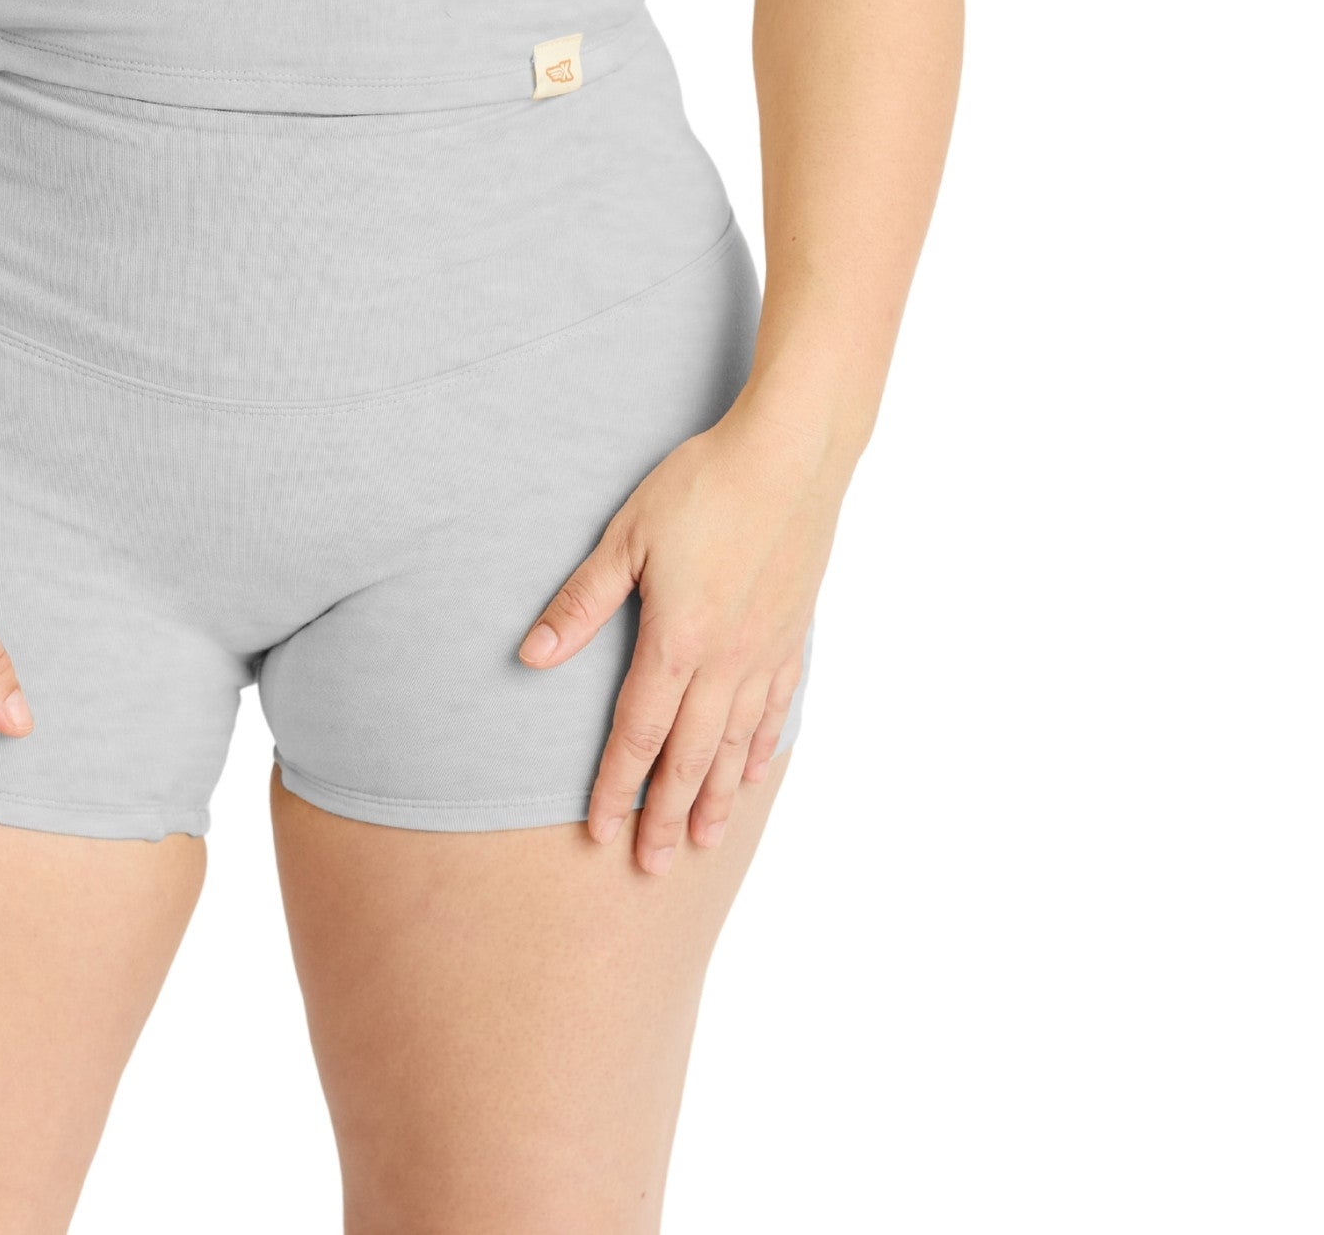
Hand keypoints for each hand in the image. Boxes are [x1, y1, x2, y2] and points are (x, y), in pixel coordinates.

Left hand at [517, 398, 844, 872]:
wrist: (791, 456)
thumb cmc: (701, 486)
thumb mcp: (628, 537)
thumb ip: (582, 602)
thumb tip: (531, 656)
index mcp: (676, 642)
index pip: (638, 735)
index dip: (616, 787)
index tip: (600, 833)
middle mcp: (724, 662)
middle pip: (690, 759)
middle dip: (667, 817)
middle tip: (652, 867)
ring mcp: (764, 653)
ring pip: (736, 746)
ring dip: (718, 799)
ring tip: (705, 844)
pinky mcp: (791, 634)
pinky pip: (776, 710)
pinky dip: (761, 750)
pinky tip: (753, 773)